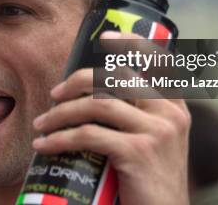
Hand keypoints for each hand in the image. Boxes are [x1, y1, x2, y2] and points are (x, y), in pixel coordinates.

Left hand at [32, 31, 190, 204]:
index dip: (132, 43)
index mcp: (175, 107)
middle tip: (54, 95)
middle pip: (117, 77)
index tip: (105, 36)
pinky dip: (60, 138)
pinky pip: (89, 135)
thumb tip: (94, 95)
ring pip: (97, 105)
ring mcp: (156, 132)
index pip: (158, 62)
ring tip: (41, 125)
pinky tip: (44, 145)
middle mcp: (170, 113)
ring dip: (61, 114)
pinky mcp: (138, 152)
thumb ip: (138, 116)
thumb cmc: (150, 181)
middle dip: (78, 81)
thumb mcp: (155, 142)